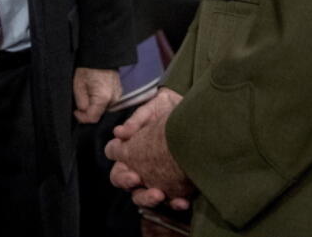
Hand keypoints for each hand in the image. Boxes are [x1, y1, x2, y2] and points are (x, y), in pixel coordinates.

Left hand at [73, 66, 120, 123]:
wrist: (100, 56)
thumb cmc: (88, 68)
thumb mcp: (78, 86)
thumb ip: (81, 103)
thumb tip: (82, 113)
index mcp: (104, 98)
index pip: (93, 118)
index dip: (82, 117)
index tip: (76, 111)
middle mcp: (114, 99)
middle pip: (99, 115)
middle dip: (88, 112)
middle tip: (80, 102)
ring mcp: (118, 96)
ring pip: (103, 110)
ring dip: (94, 107)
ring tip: (87, 95)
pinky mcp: (118, 93)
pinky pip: (108, 103)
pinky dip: (100, 102)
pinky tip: (94, 93)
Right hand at [105, 88, 195, 208]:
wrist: (197, 112)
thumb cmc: (171, 108)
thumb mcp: (154, 108)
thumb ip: (137, 120)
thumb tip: (119, 133)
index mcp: (130, 144)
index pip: (114, 156)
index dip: (119, 167)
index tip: (134, 174)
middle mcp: (138, 162)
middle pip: (122, 180)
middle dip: (128, 183)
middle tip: (139, 180)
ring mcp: (155, 175)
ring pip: (141, 196)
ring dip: (147, 198)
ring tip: (160, 195)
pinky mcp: (174, 184)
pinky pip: (170, 201)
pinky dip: (174, 204)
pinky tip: (182, 201)